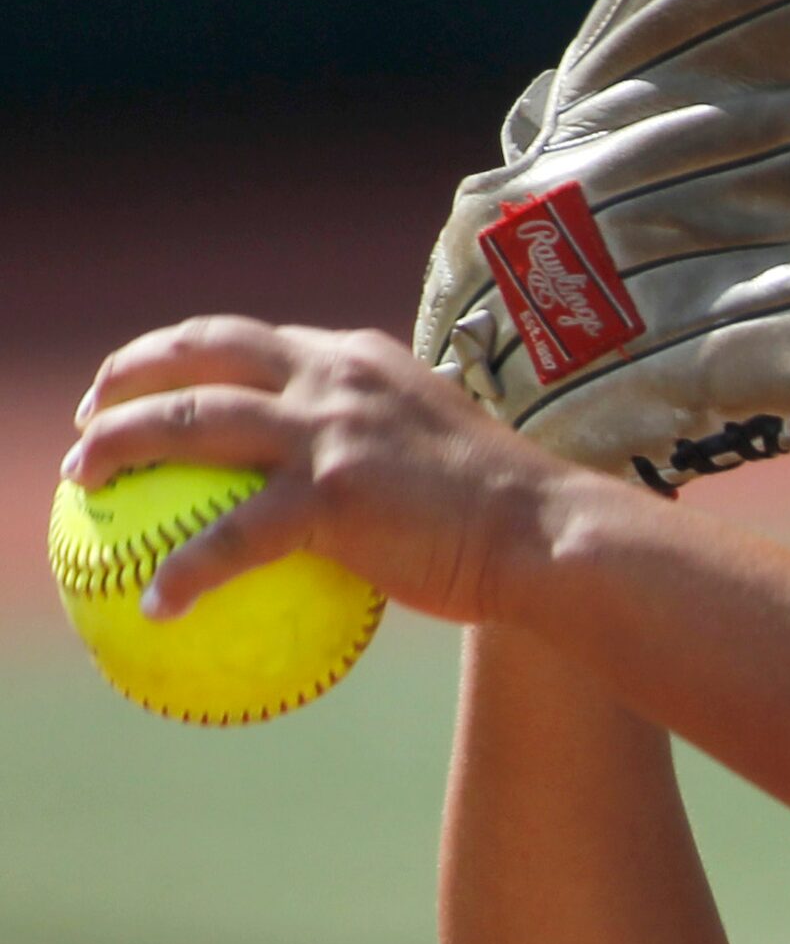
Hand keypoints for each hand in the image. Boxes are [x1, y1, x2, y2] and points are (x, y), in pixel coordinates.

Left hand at [62, 317, 609, 624]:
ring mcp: (331, 432)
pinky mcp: (331, 495)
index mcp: (362, 362)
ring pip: (190, 421)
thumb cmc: (514, 518)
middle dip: (131, 372)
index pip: (257, 339)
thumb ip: (391, 452)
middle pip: (203, 353)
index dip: (191, 351)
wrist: (551, 537)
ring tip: (83, 480)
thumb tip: (364, 498)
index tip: (155, 378)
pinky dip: (184, 571)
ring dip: (119, 445)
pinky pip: (230, 538)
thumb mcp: (447, 455)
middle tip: (92, 413)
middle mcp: (337, 378)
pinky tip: (156, 605)